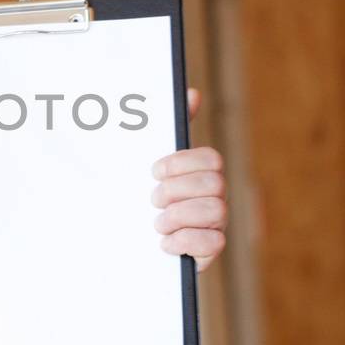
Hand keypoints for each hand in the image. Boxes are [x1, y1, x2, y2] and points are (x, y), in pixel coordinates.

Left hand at [150, 86, 226, 271]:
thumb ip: (170, 131)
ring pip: (216, 210)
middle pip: (214, 183)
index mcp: (200, 174)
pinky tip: (165, 243)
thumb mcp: (150, 165)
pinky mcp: (210, 252)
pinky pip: (215, 242)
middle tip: (153, 200)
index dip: (181, 163)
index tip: (154, 170)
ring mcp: (215, 225)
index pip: (211, 159)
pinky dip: (184, 241)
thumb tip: (192, 93)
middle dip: (175, 190)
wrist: (127, 247)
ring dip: (178, 216)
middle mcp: (214, 197)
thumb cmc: (142, 199)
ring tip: (158, 223)